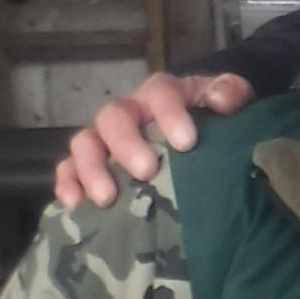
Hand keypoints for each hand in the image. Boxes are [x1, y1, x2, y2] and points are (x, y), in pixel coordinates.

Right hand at [55, 70, 252, 209]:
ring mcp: (105, 139)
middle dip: (126, 144)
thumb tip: (222, 102)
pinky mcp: (90, 165)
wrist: (197, 136)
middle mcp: (128, 112)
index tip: (186, 142)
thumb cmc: (211, 121)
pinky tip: (74, 205)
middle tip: (146, 171)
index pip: (160, 93)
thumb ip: (232, 93)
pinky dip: (67, 184)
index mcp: (162, 94)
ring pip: (85, 142)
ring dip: (92, 168)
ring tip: (107, 198)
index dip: (169, 114)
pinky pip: (68, 169)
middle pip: (114, 117)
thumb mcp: (229, 101)